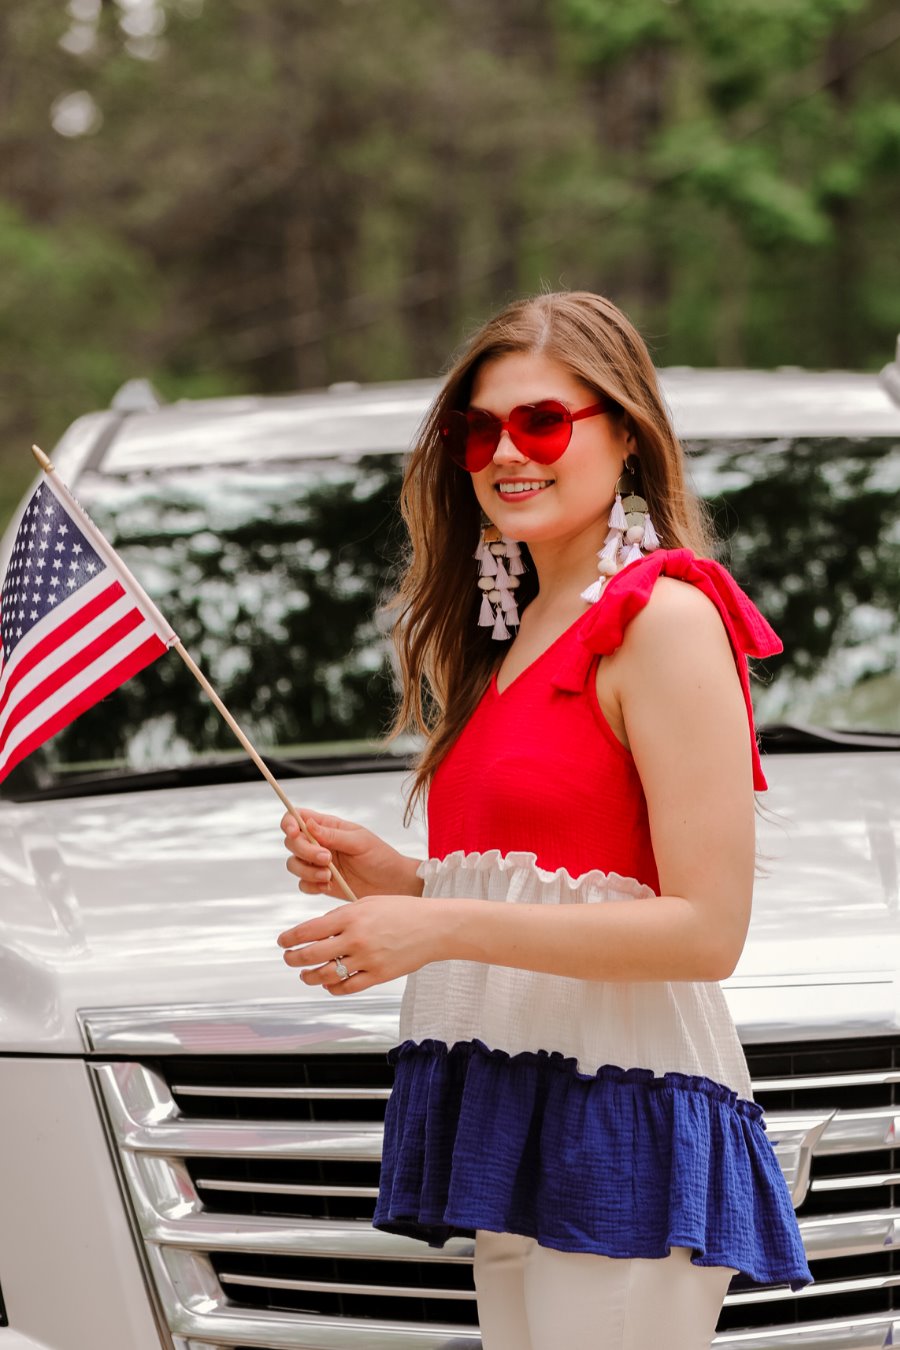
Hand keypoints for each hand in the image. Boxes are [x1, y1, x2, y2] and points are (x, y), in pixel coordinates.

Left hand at [277, 893, 450, 993]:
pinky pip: (347, 987)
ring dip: (309, 977)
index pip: (309, 930)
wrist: (434, 927)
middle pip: (312, 955)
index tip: (283, 942)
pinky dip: (333, 987)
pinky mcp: (378, 975)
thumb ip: (342, 915)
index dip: (290, 938)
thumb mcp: (369, 902)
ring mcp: (366, 959)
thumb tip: (318, 929)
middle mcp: (355, 938)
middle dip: (294, 959)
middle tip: (288, 959)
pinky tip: (328, 984)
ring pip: (326, 974)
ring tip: (305, 975)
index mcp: (351, 916)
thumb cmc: (403, 910)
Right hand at [281, 809, 422, 899]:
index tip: (295, 832)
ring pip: (293, 864)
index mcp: (328, 827)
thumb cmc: (380, 857)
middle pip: (292, 842)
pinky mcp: (320, 883)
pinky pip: (302, 885)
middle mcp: (319, 843)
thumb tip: (308, 824)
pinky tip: (329, 886)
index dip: (289, 823)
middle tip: (327, 859)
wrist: (392, 884)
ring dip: (307, 871)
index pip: (297, 817)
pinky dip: (312, 886)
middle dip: (304, 851)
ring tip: (330, 876)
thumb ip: (333, 835)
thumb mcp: (360, 841)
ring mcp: (318, 864)